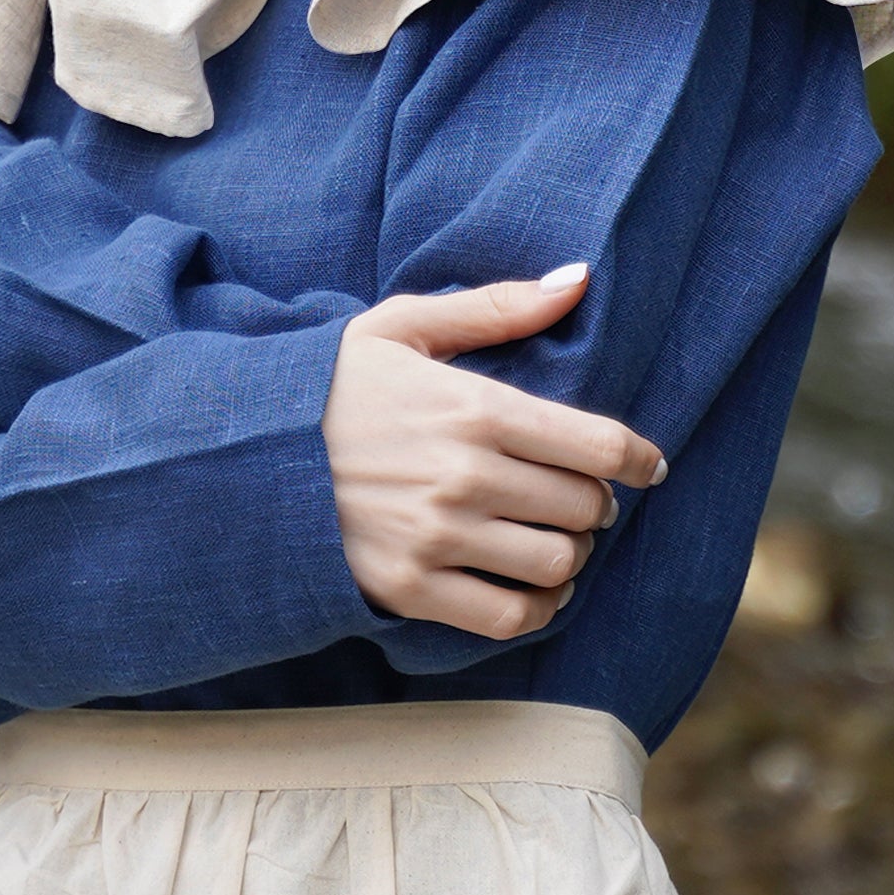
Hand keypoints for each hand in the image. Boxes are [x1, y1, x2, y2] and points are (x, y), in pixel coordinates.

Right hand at [320, 267, 666, 639]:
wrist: (246, 453)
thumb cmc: (334, 386)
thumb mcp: (403, 327)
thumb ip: (496, 306)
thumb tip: (578, 278)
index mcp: (472, 406)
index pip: (596, 443)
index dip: (637, 458)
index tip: (647, 466)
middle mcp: (463, 475)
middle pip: (584, 507)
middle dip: (595, 503)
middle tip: (579, 497)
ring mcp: (438, 537)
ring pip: (557, 564)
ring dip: (570, 554)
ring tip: (554, 539)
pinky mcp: (411, 587)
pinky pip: (510, 616)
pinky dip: (538, 606)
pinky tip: (533, 588)